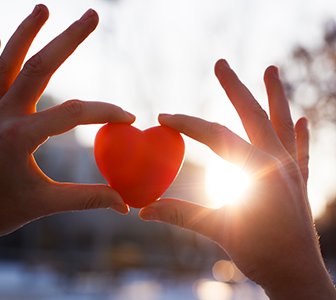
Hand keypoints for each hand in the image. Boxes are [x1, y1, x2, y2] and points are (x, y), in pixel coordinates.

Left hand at [0, 5, 133, 284]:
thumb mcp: (46, 205)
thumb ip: (88, 199)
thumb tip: (125, 204)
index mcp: (21, 138)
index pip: (72, 113)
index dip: (104, 112)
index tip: (128, 117)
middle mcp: (3, 116)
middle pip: (39, 67)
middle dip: (68, 39)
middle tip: (92, 14)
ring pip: (7, 63)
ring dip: (25, 33)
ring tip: (43, 8)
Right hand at [140, 60, 335, 298]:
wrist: (298, 277)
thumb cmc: (261, 255)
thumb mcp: (218, 231)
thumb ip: (181, 214)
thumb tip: (143, 211)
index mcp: (257, 170)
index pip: (217, 136)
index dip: (187, 125)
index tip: (164, 117)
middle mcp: (278, 162)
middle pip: (252, 115)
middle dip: (234, 88)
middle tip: (221, 64)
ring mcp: (292, 169)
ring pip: (281, 123)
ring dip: (275, 96)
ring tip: (271, 69)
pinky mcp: (299, 181)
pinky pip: (301, 150)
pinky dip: (300, 133)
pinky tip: (302, 118)